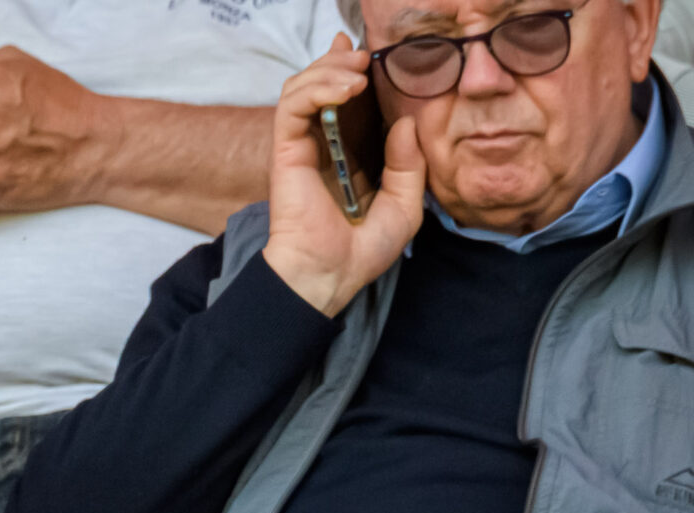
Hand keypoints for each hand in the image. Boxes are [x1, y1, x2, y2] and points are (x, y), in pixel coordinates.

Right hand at [263, 38, 426, 317]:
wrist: (329, 275)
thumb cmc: (361, 251)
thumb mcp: (404, 206)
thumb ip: (409, 165)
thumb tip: (405, 124)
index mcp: (346, 156)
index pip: (342, 102)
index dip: (347, 72)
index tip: (366, 55)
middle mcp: (321, 146)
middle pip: (319, 86)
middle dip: (338, 62)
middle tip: (362, 55)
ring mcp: (300, 147)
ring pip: (302, 88)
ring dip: (329, 70)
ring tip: (357, 71)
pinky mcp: (285, 151)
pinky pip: (292, 106)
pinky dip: (317, 89)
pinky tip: (346, 89)